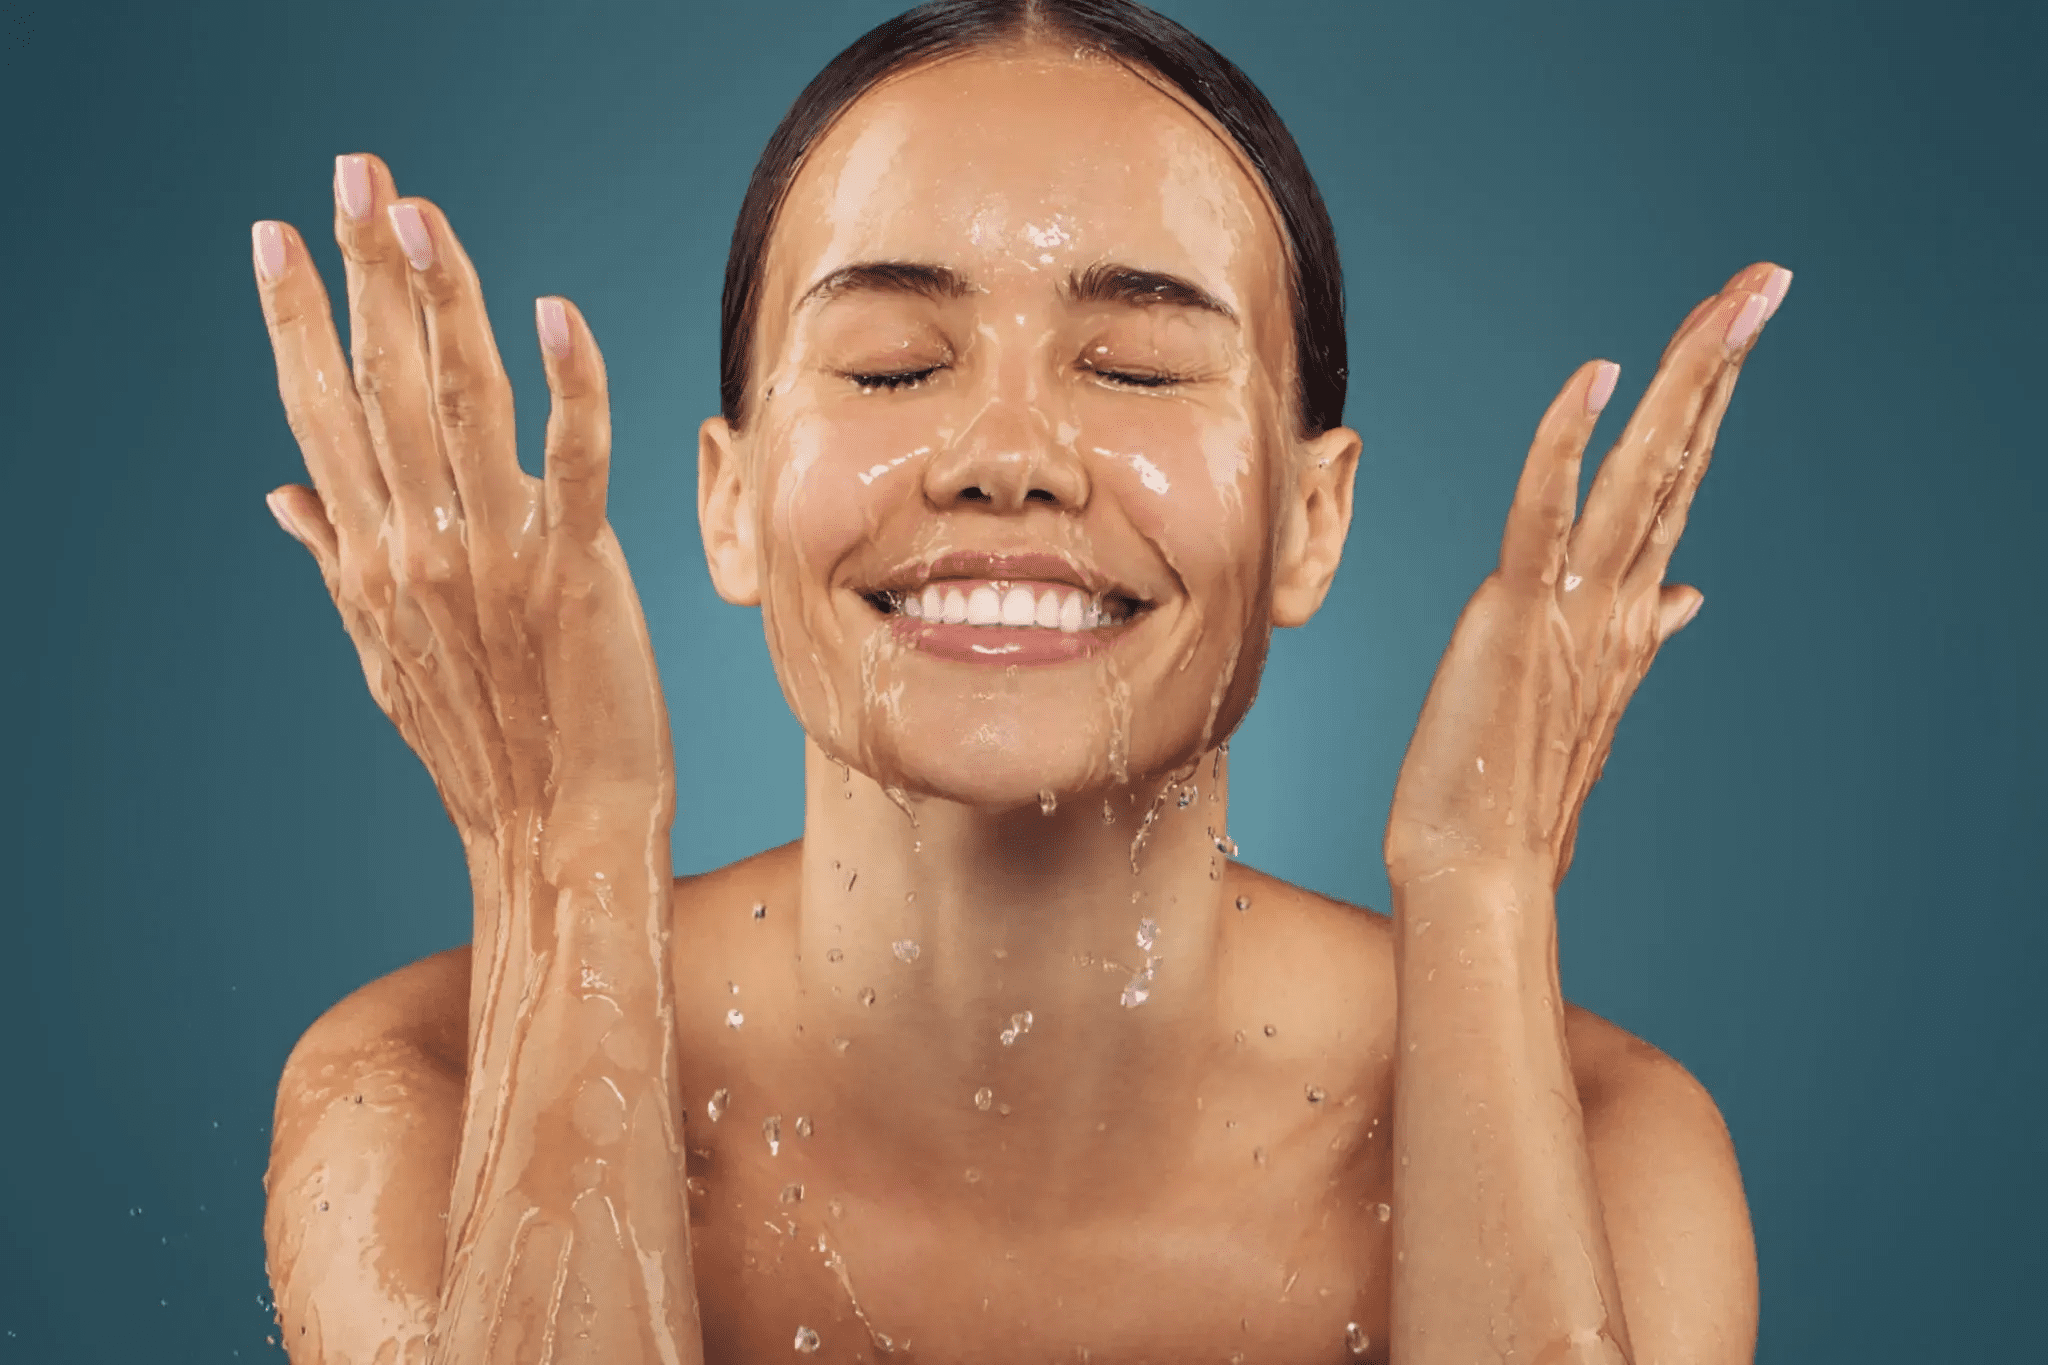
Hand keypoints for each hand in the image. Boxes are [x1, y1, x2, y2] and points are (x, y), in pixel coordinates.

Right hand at [254, 154, 672, 848]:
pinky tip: (554, 315)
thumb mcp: (385, 656)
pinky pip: (571, 462)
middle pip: (380, 385)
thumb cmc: (486, 743)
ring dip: (441, 300)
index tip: (275, 240)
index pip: (321, 414)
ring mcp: (492, 560)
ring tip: (419, 213)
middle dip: (363, 270)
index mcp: (372, 559)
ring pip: (460, 403)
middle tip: (354, 175)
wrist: (554, 833)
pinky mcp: (574, 574)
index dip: (296, 322)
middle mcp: (417, 549)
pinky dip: (567, 386)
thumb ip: (336, 564)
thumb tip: (285, 497)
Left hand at [1384, 263, 1790, 892]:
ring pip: (1640, 472)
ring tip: (1729, 300)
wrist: (1478, 871)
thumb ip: (1639, 635)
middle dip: (1720, 364)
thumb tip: (1686, 595)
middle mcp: (1618, 603)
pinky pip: (1546, 515)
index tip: (1736, 332)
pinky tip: (1595, 376)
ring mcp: (1575, 609)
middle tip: (1766, 280)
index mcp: (1629, 613)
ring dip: (1684, 380)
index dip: (1708, 406)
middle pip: (1679, 460)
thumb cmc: (1512, 791)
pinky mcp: (1518, 617)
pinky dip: (1568, 443)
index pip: (1678, 486)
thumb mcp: (1587, 701)